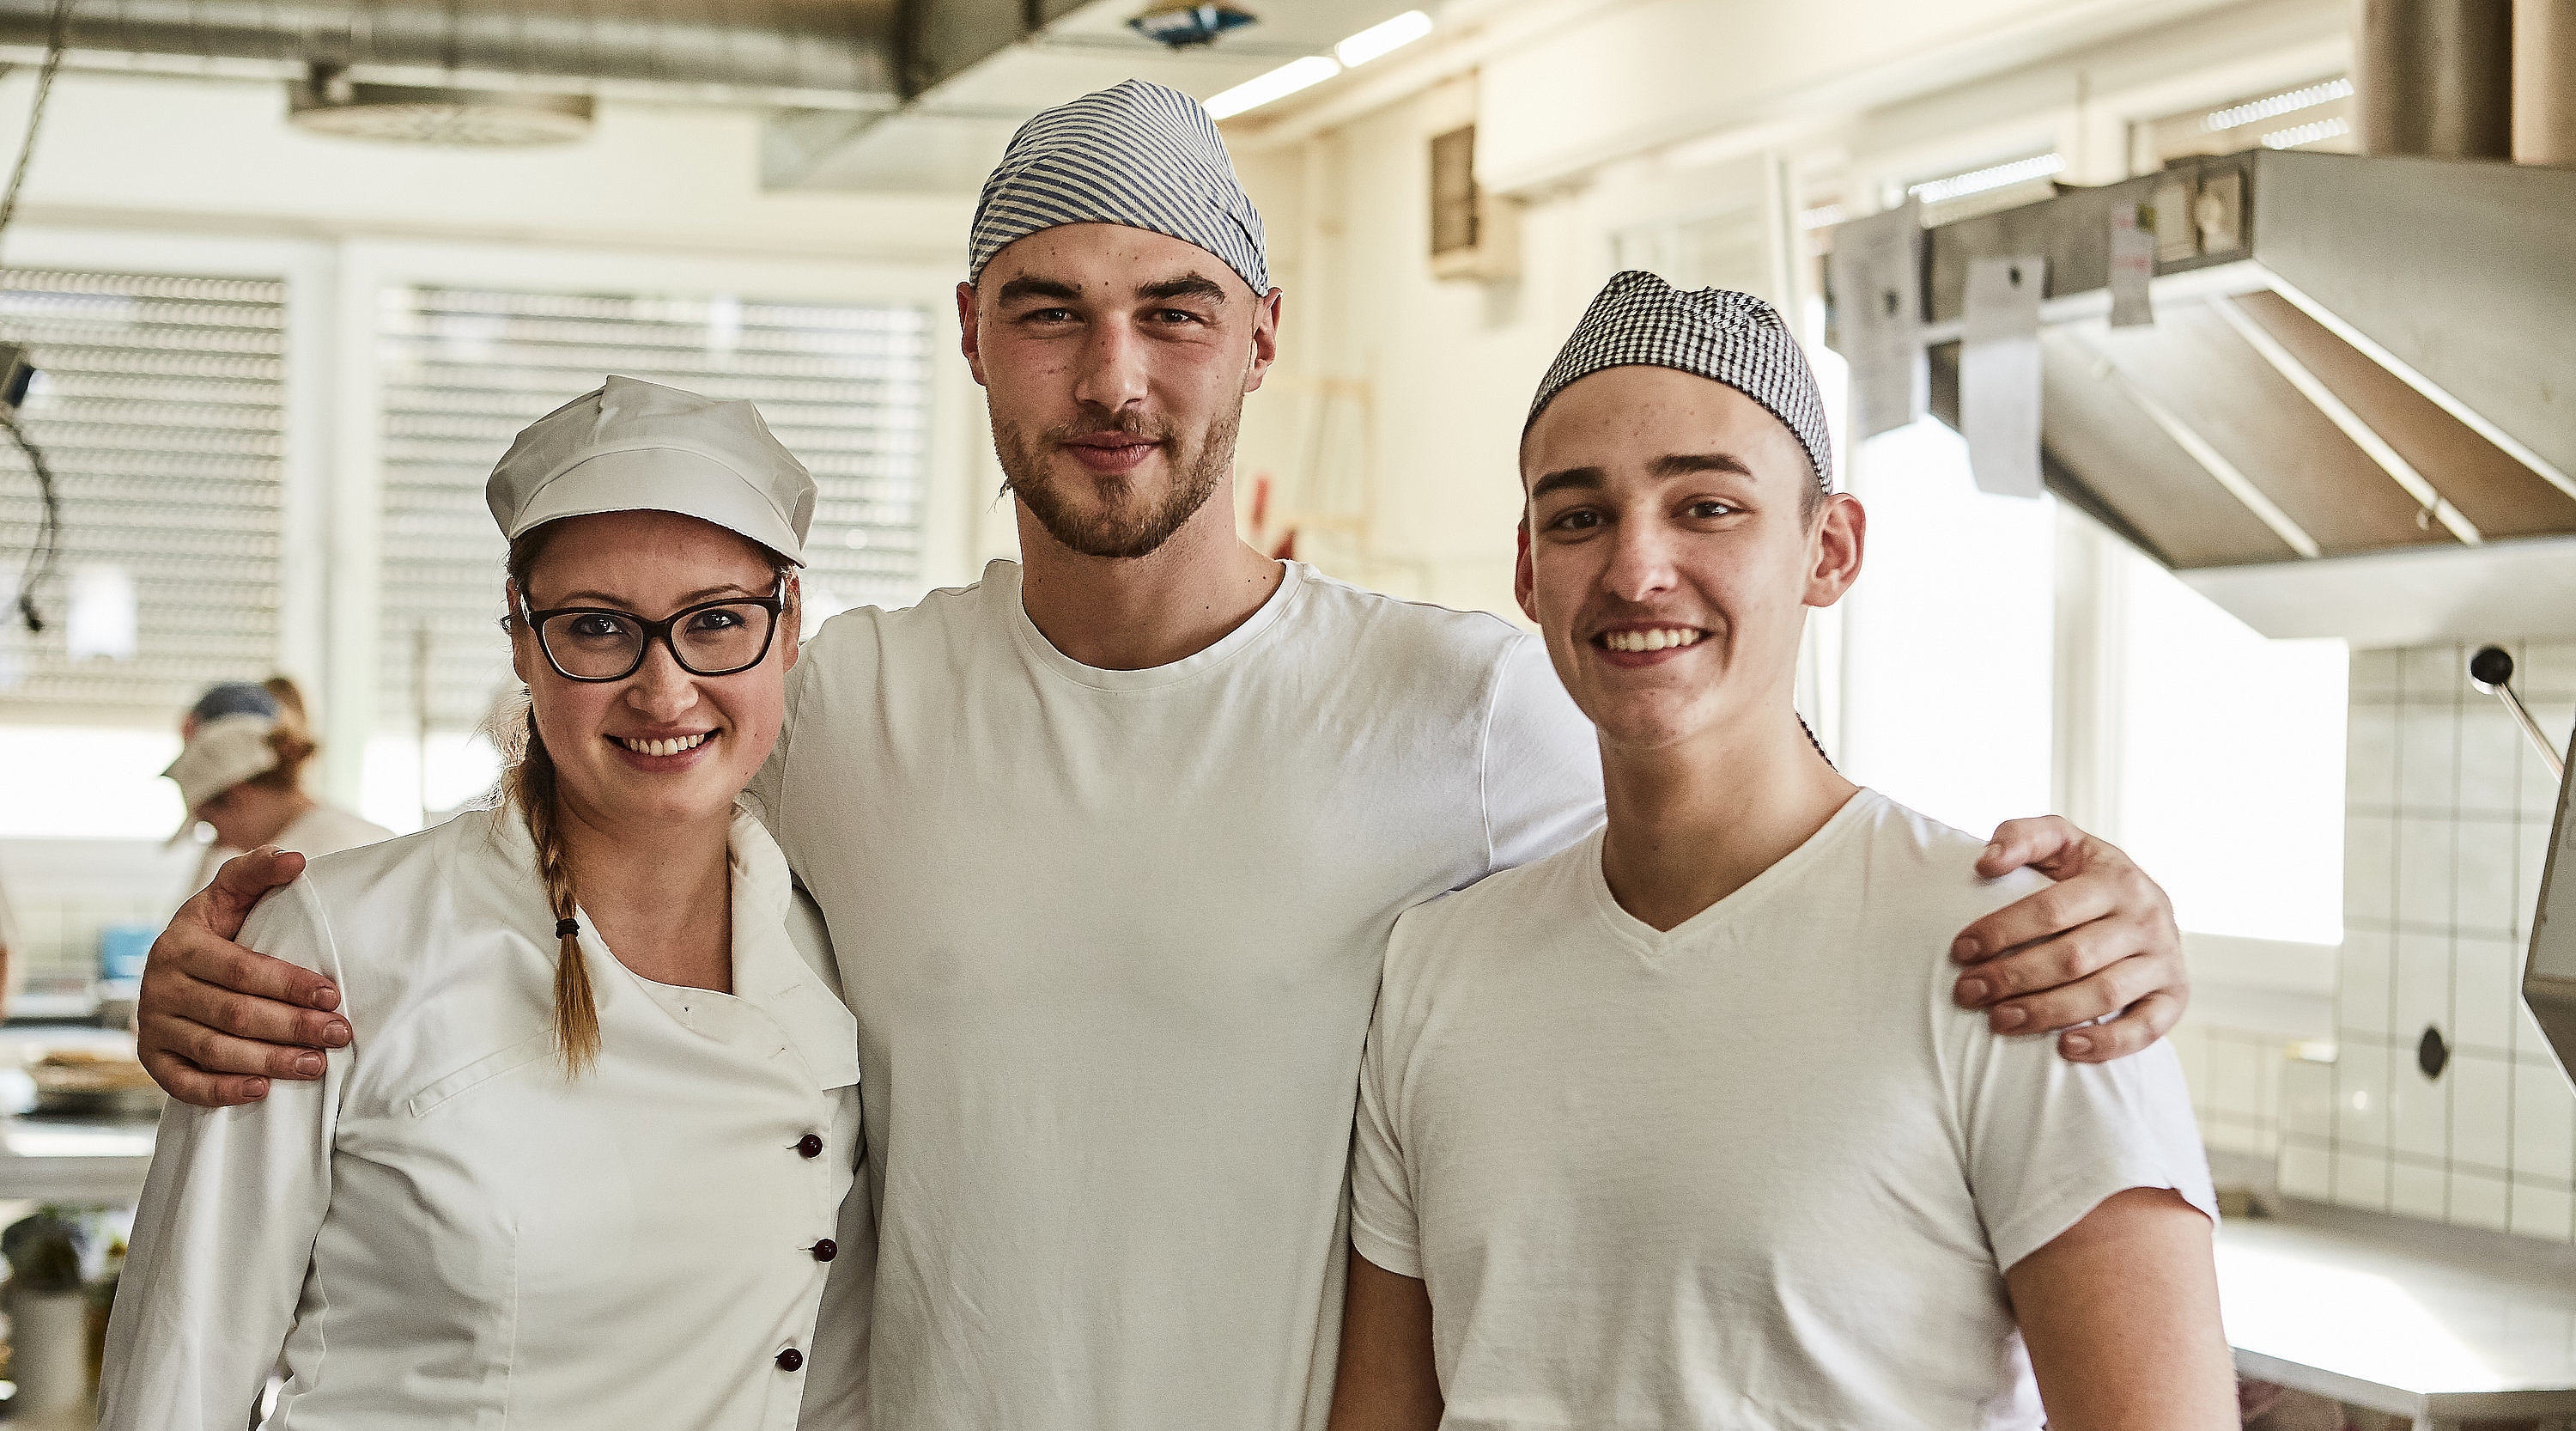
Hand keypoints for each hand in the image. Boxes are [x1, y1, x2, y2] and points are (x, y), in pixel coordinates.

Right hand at [138, 848, 349, 1106]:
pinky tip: (261, 1090)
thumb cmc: (216, 928)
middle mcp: (160, 986)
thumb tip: (295, 859)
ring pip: (215, 1051)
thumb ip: (257, 871)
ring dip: (269, 1061)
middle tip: (338, 1034)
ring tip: (316, 1065)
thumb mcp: (229, 894)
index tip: (333, 995)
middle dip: (292, 1026)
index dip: (289, 984)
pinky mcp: (152, 1058)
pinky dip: (222, 1090)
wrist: (173, 965)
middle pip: (234, 1014)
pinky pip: (184, 1083)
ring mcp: (153, 1025)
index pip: (241, 970)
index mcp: (181, 945)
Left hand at [1949, 817, 2185, 1063]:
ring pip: (2103, 994)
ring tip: (1999, 1021)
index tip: (1960, 950)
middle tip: (1968, 993)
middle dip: (2013, 977)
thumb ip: (2022, 836)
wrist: (2146, 905)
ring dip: (2046, 1012)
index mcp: (2115, 878)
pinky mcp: (2175, 996)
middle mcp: (2147, 917)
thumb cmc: (2086, 876)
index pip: (2051, 909)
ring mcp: (2165, 959)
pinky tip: (2065, 1048)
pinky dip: (2108, 1042)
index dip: (2002, 931)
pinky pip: (2147, 1028)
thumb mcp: (2060, 843)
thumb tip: (1985, 863)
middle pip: (2072, 957)